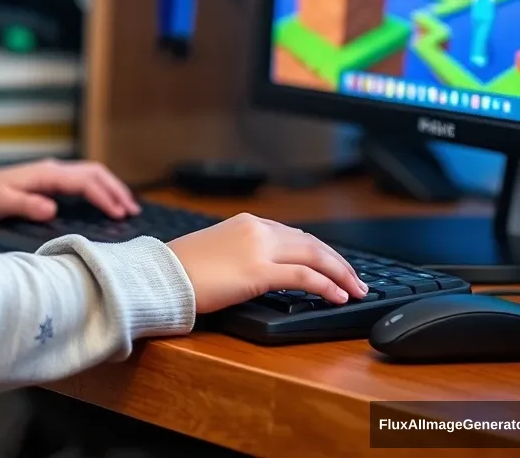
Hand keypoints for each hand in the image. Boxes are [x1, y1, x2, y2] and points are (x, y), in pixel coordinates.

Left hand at [0, 158, 142, 221]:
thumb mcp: (3, 203)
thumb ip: (27, 205)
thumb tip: (53, 209)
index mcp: (47, 174)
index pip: (85, 182)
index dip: (104, 197)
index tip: (120, 214)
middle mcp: (54, 169)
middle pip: (95, 173)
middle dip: (116, 190)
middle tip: (133, 211)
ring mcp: (53, 173)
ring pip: (91, 174)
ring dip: (111, 188)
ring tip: (128, 207)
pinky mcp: (50, 180)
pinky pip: (83, 181)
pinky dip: (99, 189)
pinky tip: (105, 201)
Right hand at [167, 213, 368, 313]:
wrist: (163, 274)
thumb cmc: (182, 268)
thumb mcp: (218, 250)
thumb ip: (243, 252)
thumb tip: (261, 269)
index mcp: (247, 222)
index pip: (294, 234)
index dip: (319, 251)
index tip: (334, 265)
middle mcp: (256, 228)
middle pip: (311, 242)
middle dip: (338, 261)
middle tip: (356, 279)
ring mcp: (259, 248)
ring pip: (314, 255)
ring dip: (340, 272)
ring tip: (355, 289)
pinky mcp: (258, 270)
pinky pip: (304, 276)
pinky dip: (326, 284)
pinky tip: (337, 295)